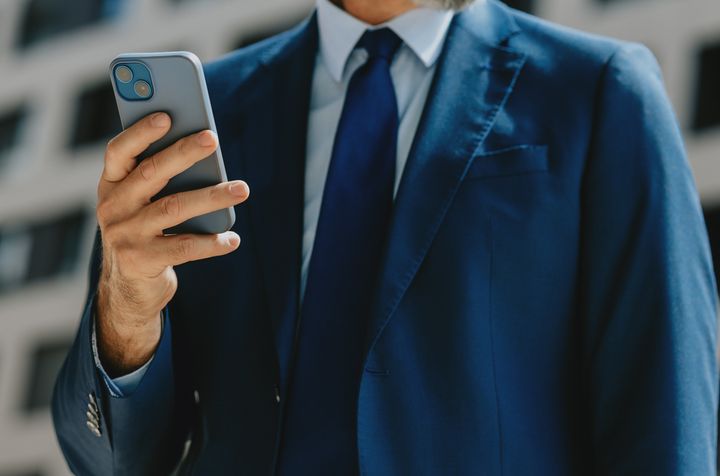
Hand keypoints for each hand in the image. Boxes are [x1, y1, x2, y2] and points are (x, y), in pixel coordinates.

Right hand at [95, 112, 248, 375]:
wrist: (130, 285)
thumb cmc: (146, 229)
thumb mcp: (144, 202)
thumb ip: (161, 177)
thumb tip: (204, 148)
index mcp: (111, 184)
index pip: (119, 152)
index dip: (140, 133)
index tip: (166, 115)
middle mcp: (113, 207)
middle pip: (151, 174)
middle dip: (183, 153)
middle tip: (212, 138)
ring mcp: (125, 236)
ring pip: (173, 208)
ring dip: (211, 196)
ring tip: (242, 188)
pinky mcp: (141, 262)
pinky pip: (184, 248)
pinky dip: (211, 243)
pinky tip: (232, 238)